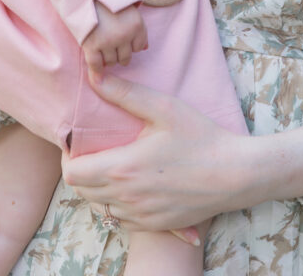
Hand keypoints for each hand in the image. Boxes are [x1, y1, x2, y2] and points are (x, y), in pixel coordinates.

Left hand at [62, 70, 248, 232]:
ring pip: (100, 208)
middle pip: (81, 192)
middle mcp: (126, 198)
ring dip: (97, 188)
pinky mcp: (155, 225)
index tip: (76, 141)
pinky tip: (132, 184)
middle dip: (80, 170)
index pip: (72, 173)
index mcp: (122, 168)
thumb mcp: (163, 108)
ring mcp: (141, 216)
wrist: (235, 174)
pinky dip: (117, 205)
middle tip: (94, 149)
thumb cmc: (200, 137)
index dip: (67, 156)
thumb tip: (95, 76)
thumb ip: (125, 93)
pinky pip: (121, 220)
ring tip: (112, 165)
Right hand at [81, 2, 147, 72]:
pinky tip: (97, 70)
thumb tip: (144, 49)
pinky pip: (96, 64)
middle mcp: (124, 35)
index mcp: (137, 25)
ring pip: (111, 62)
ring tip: (101, 48)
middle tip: (110, 44)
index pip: (139, 47)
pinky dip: (96, 70)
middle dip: (119, 54)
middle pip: (125, 57)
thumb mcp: (129, 9)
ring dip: (107, 58)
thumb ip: (138, 28)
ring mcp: (108, 41)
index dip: (130, 44)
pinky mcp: (91, 45)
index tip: (123, 38)